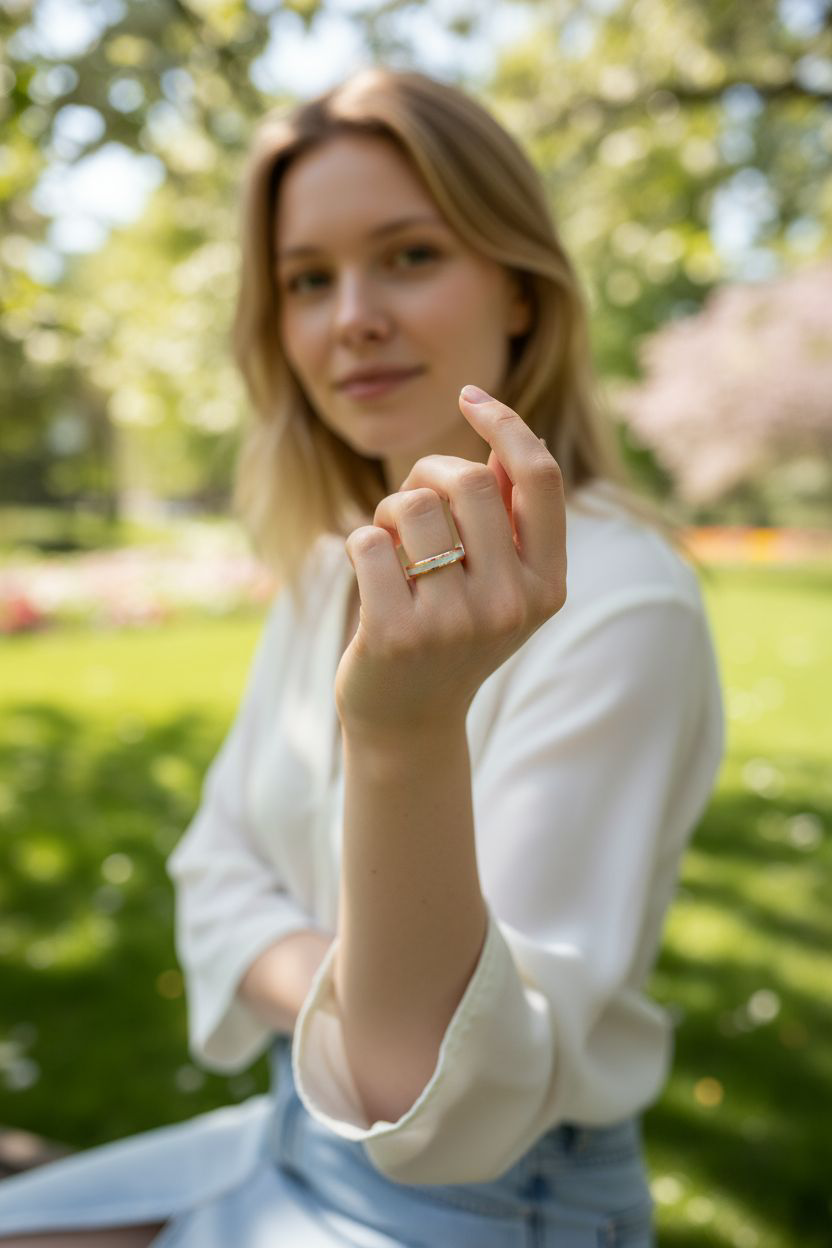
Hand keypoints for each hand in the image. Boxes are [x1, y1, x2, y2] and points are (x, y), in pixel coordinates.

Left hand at [335, 387, 566, 739]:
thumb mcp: (498, 584)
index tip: (470, 397)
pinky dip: (360, 543)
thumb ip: (506, 519)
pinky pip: (367, 541)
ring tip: (391, 543)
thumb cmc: (450, 632)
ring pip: (410, 507)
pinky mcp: (396, 635)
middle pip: (466, 480)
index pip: (539, 477)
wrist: (408, 720)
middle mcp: (511, 605)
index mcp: (547, 585)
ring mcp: (454, 624)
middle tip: (410, 502)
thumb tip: (500, 439)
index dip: (505, 424)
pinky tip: (370, 575)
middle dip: (425, 473)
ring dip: (389, 511)